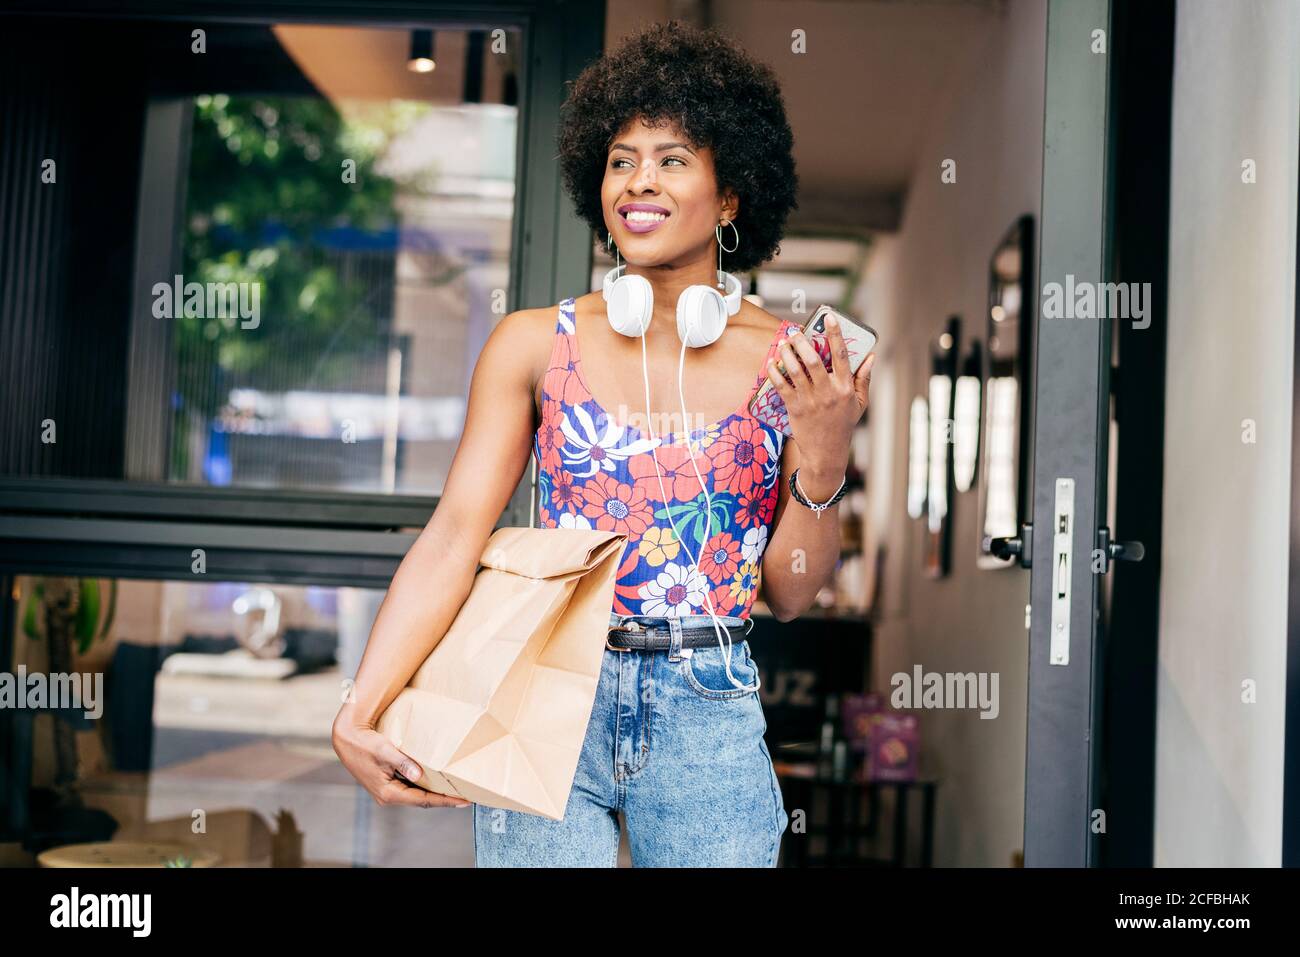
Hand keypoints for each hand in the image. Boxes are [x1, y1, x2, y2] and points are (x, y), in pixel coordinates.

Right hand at [332, 703, 470, 808]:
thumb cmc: (364, 744)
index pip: (423, 801)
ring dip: (435, 793)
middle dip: (443, 799)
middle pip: (422, 801)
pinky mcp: (386, 783)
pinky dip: (425, 786)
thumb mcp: (385, 751)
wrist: (346, 738)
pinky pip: (411, 788)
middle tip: (466, 796)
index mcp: (389, 793)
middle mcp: (388, 796)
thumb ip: (402, 763)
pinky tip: (436, 781)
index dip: (445, 801)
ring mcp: (387, 791)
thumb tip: (419, 774)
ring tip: (455, 790)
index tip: (464, 800)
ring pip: (417, 795)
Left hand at [764, 313, 875, 476]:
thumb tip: (871, 356)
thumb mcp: (859, 403)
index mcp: (845, 387)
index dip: (836, 334)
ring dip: (787, 354)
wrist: (826, 452)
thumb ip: (863, 378)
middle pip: (814, 360)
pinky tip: (771, 364)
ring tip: (783, 344)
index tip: (829, 317)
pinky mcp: (795, 408)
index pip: (842, 355)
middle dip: (803, 342)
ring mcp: (811, 400)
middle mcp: (828, 392)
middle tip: (795, 332)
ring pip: (796, 371)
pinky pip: (782, 386)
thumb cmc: (843, 425)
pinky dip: (775, 373)